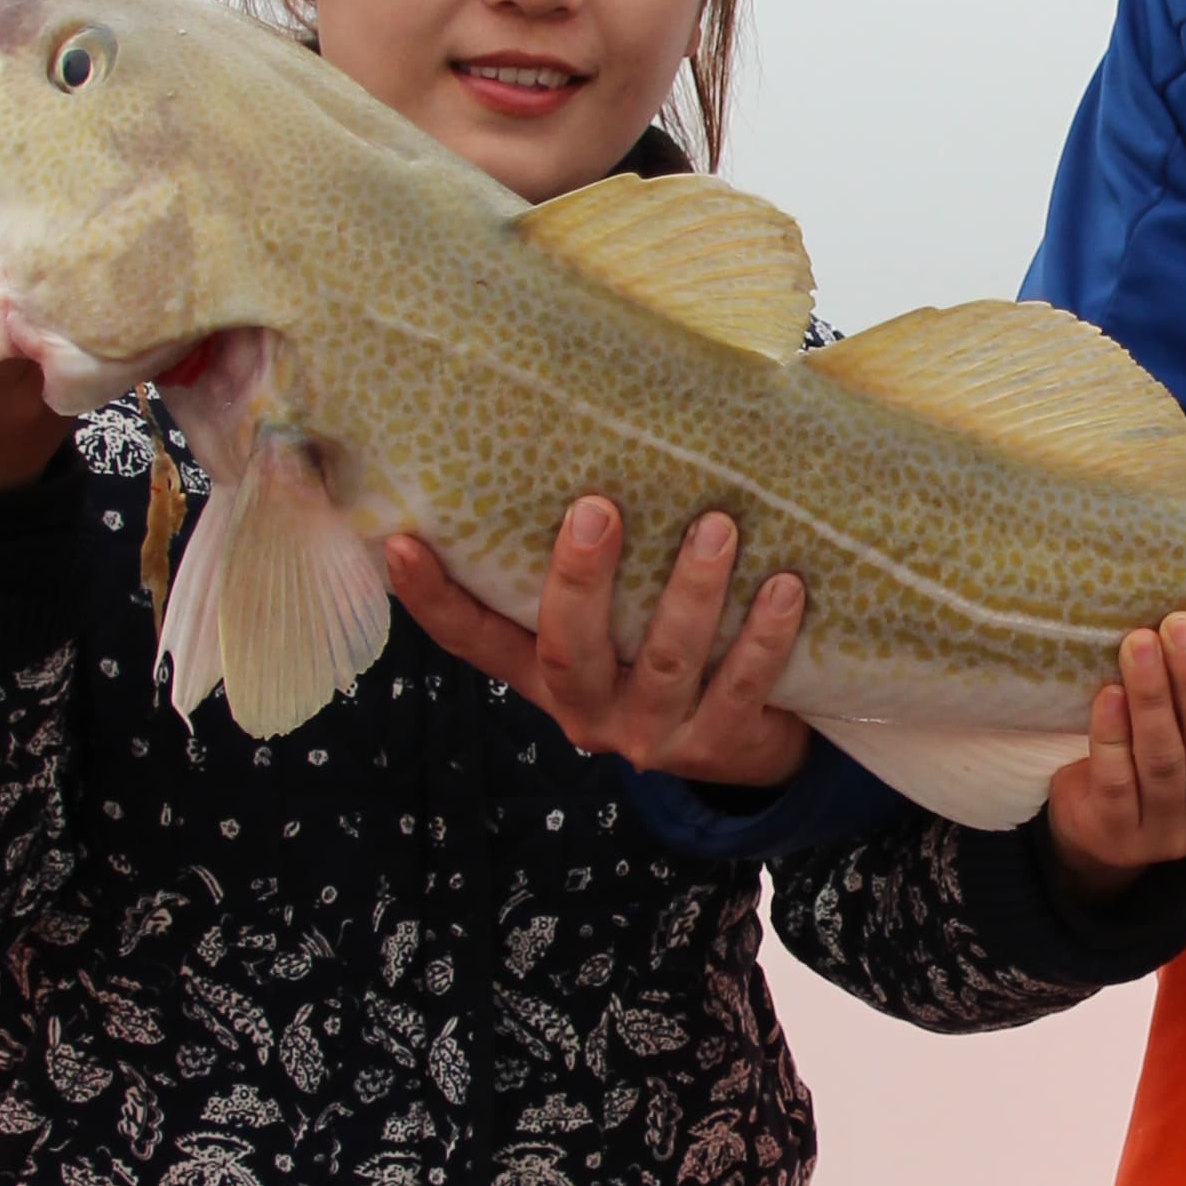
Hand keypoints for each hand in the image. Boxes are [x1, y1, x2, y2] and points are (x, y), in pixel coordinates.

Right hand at [384, 499, 811, 787]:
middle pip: (567, 649)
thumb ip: (590, 569)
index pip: (473, 640)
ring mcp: (652, 734)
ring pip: (666, 661)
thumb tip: (580, 438)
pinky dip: (764, 636)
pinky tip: (786, 586)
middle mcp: (588, 710)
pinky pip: (742, 686)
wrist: (751, 746)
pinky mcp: (719, 746)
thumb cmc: (668, 650)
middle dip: (580, 581)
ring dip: (692, 592)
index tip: (399, 541)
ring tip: (718, 526)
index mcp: (546, 674)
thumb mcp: (615, 622)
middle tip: (597, 510)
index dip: (431, 597)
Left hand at [1041, 616, 1185, 906]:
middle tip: (1181, 625)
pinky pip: (1117, 781)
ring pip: (1163, 759)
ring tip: (1138, 643)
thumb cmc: (1170, 758)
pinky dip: (1112, 735)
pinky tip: (1108, 695)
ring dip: (1151, 697)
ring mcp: (1172, 835)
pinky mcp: (1121, 838)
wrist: (1102, 825)